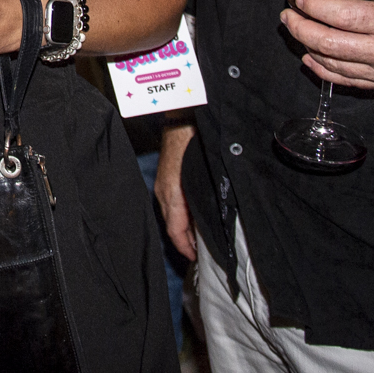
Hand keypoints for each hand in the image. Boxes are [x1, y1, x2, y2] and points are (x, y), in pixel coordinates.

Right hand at [156, 122, 196, 259]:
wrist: (183, 113)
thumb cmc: (195, 140)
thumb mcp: (203, 174)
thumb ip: (205, 201)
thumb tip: (210, 224)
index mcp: (172, 194)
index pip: (175, 231)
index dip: (185, 248)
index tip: (196, 259)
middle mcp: (164, 192)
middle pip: (172, 226)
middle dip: (185, 241)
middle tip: (202, 253)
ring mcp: (163, 183)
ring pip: (172, 214)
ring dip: (184, 228)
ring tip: (200, 237)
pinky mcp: (166, 176)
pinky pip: (171, 202)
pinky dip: (182, 214)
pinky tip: (194, 213)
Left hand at [280, 0, 373, 92]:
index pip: (340, 16)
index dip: (313, 8)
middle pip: (329, 44)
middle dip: (301, 30)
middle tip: (288, 17)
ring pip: (335, 66)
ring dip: (309, 49)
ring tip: (296, 34)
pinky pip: (350, 82)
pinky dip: (327, 72)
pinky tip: (313, 60)